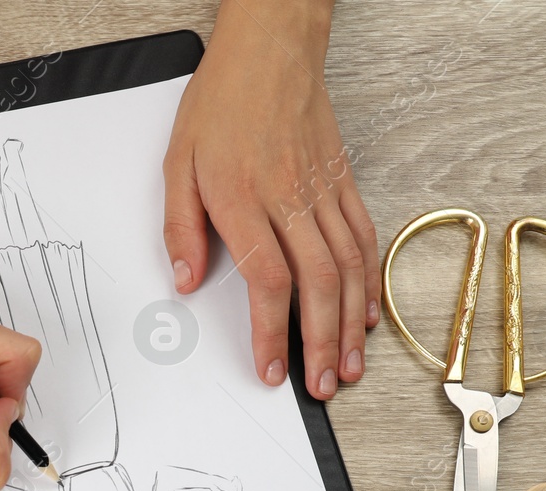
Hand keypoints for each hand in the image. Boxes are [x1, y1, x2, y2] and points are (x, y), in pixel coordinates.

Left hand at [162, 1, 379, 400]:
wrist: (270, 49)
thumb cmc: (221, 102)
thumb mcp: (177, 163)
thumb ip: (180, 228)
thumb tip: (186, 282)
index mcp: (243, 198)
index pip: (267, 279)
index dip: (271, 331)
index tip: (271, 368)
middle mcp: (290, 199)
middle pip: (316, 284)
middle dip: (321, 343)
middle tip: (321, 385)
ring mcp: (323, 191)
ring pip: (347, 267)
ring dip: (351, 324)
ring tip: (349, 366)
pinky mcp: (342, 181)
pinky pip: (362, 238)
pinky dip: (368, 281)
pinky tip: (366, 313)